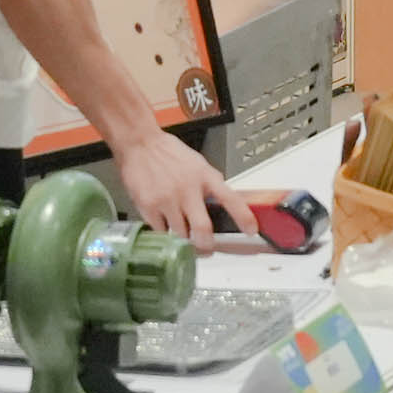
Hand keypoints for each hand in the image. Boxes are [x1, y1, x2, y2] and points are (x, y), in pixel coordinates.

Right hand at [111, 124, 251, 241]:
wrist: (140, 144)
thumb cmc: (169, 154)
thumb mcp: (198, 165)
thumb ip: (209, 185)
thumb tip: (223, 207)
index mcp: (205, 176)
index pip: (230, 199)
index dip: (243, 217)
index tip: (251, 231)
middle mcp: (188, 189)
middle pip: (203, 228)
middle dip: (206, 245)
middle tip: (207, 249)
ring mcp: (168, 199)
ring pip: (181, 235)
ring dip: (183, 238)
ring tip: (181, 231)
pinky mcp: (149, 207)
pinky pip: (160, 232)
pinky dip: (164, 232)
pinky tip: (164, 222)